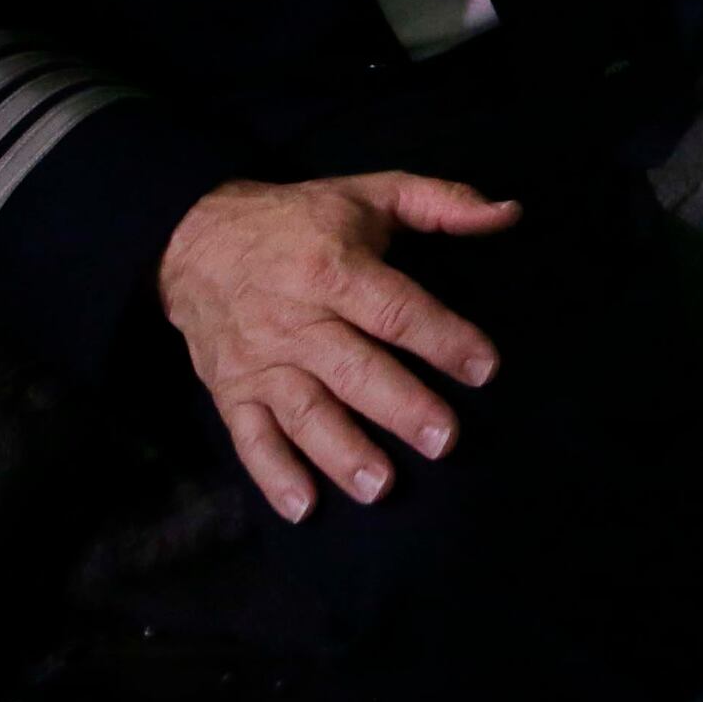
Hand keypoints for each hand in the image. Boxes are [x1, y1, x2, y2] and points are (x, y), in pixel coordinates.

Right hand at [158, 172, 521, 521]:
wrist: (194, 239)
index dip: (442, 338)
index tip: (485, 368)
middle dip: (400, 407)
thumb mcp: (370, 193)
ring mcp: (260, 361)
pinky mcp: (231, 392)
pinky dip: (274, 475)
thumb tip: (508, 214)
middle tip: (446, 440)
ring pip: (305, 412)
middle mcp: (295, 319)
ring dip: (342, 452)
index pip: (395, 309)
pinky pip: (250, 439)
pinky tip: (305, 508)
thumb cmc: (300, 219)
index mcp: (333, 267)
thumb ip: (442, 203)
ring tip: (383, 486)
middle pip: (353, 368)